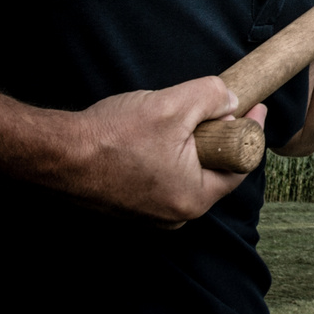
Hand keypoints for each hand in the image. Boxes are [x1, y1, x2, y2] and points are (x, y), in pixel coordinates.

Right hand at [65, 76, 267, 224]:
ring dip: (190, 144)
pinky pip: (165, 176)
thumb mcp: (175, 104)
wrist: (57, 155)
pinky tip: (154, 133)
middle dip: (217, 136)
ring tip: (174, 118)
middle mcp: (175, 215)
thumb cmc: (113, 137)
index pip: (241, 164)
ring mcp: (152, 214)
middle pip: (215, 168)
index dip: (251, 130)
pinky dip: (168, 154)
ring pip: (188, 171)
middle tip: (212, 108)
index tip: (256, 106)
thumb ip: (214, 98)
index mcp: (194, 197)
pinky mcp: (132, 206)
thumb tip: (231, 102)